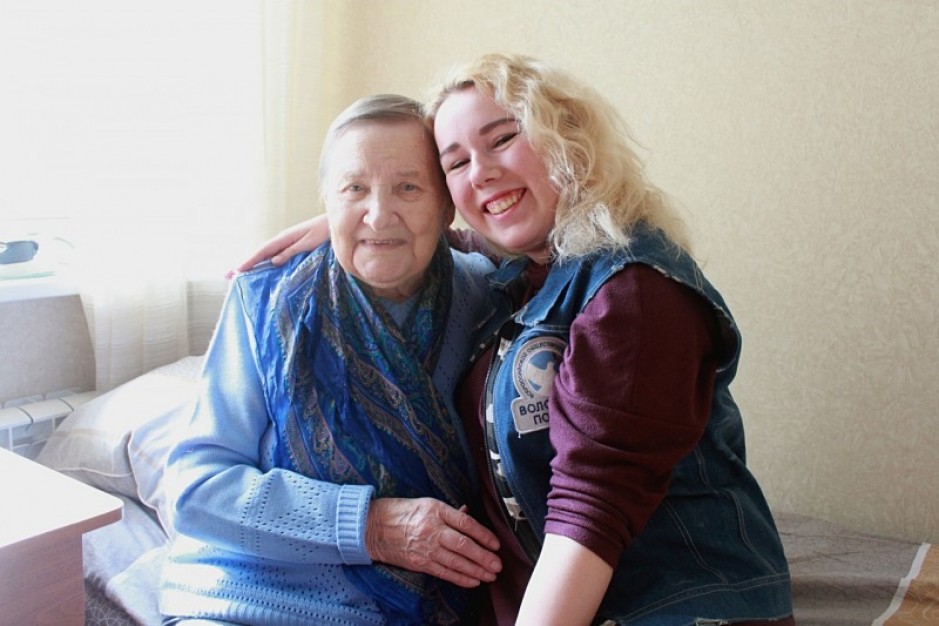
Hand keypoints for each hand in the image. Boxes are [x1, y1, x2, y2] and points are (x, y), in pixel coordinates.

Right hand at [232, 216, 328, 274]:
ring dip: (252, 264)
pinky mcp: (294, 247)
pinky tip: (260, 270)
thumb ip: (292, 252)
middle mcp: (283, 241)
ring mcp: (287, 243)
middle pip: (260, 253)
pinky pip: (275, 256)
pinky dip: (264, 263)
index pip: (263, 251)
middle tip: (228, 275)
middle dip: (244, 264)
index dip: (249, 261)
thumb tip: (273, 262)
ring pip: (265, 255)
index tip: (237, 270)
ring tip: (238, 275)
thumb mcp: (309, 243)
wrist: (338, 223)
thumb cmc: (325, 232)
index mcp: (285, 238)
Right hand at [365, 498, 501, 587]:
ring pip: (456, 562)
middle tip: (498, 564)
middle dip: (484, 557)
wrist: (374, 527)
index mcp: (436, 510)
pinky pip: (444, 572)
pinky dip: (460, 578)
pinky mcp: (420, 562)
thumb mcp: (427, 504)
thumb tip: (468, 515)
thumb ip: (449, 512)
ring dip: (476, 570)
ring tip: (490, 575)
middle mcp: (432, 529)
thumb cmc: (402, 512)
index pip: (466, 524)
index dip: (484, 535)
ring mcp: (426, 547)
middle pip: (464, 545)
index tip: (496, 544)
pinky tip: (473, 581)